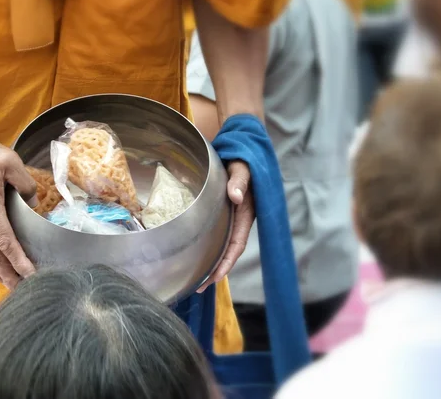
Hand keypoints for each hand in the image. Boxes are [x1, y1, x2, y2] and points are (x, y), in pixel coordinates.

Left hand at [198, 161, 253, 292]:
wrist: (240, 153)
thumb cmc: (242, 161)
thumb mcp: (242, 169)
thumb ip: (239, 181)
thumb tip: (236, 196)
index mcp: (245, 214)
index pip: (237, 244)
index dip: (227, 262)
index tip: (215, 277)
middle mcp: (239, 220)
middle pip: (228, 251)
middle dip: (216, 271)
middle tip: (198, 287)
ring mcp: (231, 219)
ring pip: (222, 246)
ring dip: (212, 263)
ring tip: (195, 279)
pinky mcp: (224, 215)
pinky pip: (217, 237)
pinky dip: (209, 249)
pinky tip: (196, 256)